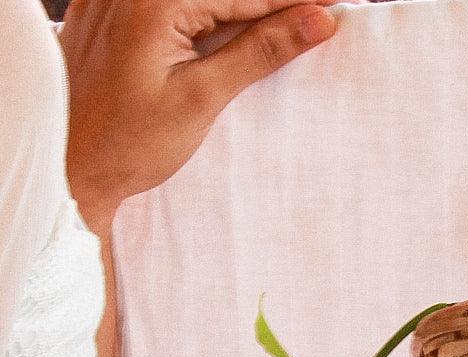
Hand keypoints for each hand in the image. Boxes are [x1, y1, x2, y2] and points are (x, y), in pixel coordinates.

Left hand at [59, 0, 342, 232]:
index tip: (337, 5)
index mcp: (154, 0)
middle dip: (275, 5)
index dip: (298, 1)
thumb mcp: (203, 97)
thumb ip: (260, 52)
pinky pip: (173, 3)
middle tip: (322, 14)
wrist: (68, 166)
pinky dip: (210, 12)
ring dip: (246, 11)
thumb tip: (316, 22)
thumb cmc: (127, 143)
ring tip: (292, 24)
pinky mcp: (109, 8)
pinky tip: (240, 28)